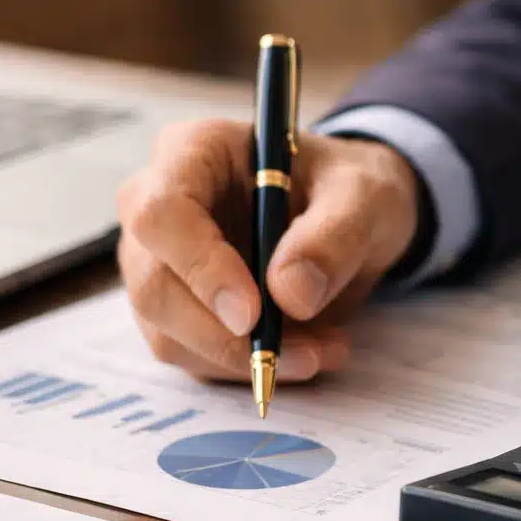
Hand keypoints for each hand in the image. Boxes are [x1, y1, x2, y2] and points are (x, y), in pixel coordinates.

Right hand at [116, 119, 420, 381]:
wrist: (354, 215)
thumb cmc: (350, 188)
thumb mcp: (366, 196)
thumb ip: (334, 236)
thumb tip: (290, 295)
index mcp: (193, 153)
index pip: (161, 214)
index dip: (199, 268)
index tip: (253, 314)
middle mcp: (158, 206)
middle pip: (153, 285)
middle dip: (225, 335)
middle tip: (304, 353)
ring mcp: (160, 262)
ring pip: (168, 333)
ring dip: (244, 359)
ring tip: (324, 350)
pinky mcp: (177, 310)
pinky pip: (192, 356)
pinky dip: (247, 367)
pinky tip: (307, 353)